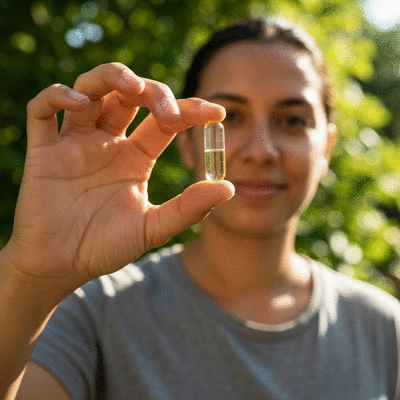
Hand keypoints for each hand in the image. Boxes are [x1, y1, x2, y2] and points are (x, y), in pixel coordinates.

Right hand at [3, 62, 233, 293]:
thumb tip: (230, 188)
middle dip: (153, 93)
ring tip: (131, 87)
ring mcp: (75, 143)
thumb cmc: (106, 247)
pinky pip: (43, 110)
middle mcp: (108, 143)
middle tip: (169, 111)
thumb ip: (188, 209)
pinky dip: (58, 97)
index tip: (217, 112)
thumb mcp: (153, 228)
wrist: (62, 266)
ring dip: (110, 78)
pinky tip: (79, 104)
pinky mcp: (43, 149)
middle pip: (130, 96)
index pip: (165, 121)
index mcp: (135, 158)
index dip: (190, 111)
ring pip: (90, 90)